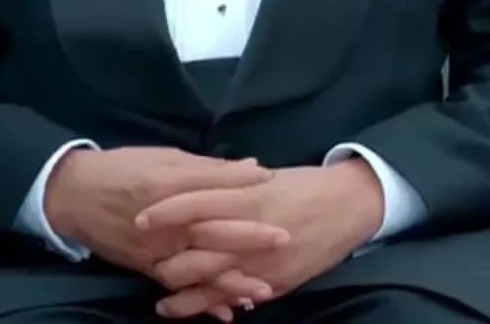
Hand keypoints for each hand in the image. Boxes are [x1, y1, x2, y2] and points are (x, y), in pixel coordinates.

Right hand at [43, 147, 287, 313]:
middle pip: (210, 231)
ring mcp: (155, 249)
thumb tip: (253, 168)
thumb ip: (209, 169)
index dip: (242, 185)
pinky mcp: (147, 268)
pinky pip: (179, 287)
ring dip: (230, 280)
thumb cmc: (123, 168)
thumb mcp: (165, 158)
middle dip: (248, 237)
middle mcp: (163, 223)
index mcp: (167, 187)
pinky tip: (227, 311)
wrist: (74, 195)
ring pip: (197, 268)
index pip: (210, 187)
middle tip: (284, 239)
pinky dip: (202, 301)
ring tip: (263, 289)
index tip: (273, 182)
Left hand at [139, 162, 386, 318]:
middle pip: (195, 251)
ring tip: (162, 300)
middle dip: (165, 261)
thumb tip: (199, 188)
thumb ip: (232, 187)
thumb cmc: (306, 185)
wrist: (350, 205)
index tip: (139, 218)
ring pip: (210, 283)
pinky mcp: (275, 282)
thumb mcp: (267, 179)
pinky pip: (236, 298)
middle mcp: (250, 232)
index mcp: (248, 197)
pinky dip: (213, 305)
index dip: (164, 213)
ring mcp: (262, 261)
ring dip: (182, 294)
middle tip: (146, 262)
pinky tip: (199, 310)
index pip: (195, 204)